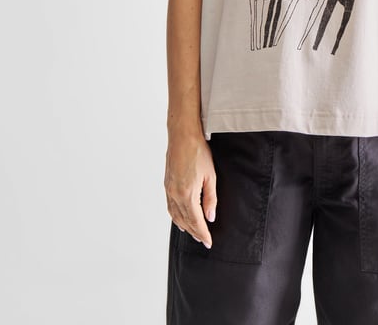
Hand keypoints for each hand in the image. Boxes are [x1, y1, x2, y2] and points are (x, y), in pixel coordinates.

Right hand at [164, 131, 215, 248]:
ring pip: (175, 216)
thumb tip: (210, 217)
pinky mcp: (166, 185)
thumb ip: (210, 198)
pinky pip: (170, 207)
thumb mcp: (210, 176)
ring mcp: (169, 190)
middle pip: (185, 221)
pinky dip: (176, 216)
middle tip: (202, 240)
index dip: (202, 233)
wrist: (182, 136)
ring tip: (193, 232)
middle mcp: (175, 195)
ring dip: (184, 226)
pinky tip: (181, 218)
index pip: (196, 221)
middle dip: (194, 232)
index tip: (208, 242)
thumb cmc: (198, 152)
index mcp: (187, 194)